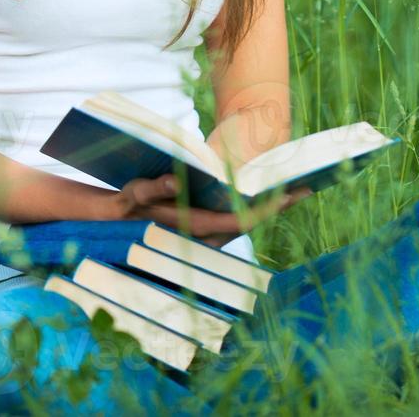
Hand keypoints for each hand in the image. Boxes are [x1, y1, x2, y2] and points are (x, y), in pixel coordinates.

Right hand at [111, 174, 311, 246]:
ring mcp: (206, 237)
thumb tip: (175, 180)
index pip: (239, 219)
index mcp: (193, 226)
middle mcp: (204, 236)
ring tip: (291, 191)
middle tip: (303, 188)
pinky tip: (263, 197)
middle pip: (249, 222)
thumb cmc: (125, 205)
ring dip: (266, 209)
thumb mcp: (134, 193)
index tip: (291, 194)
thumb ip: (152, 189)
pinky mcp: (204, 232)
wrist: (115, 222)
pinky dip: (252, 210)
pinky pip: (235, 222)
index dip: (266, 208)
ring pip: (244, 224)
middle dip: (276, 207)